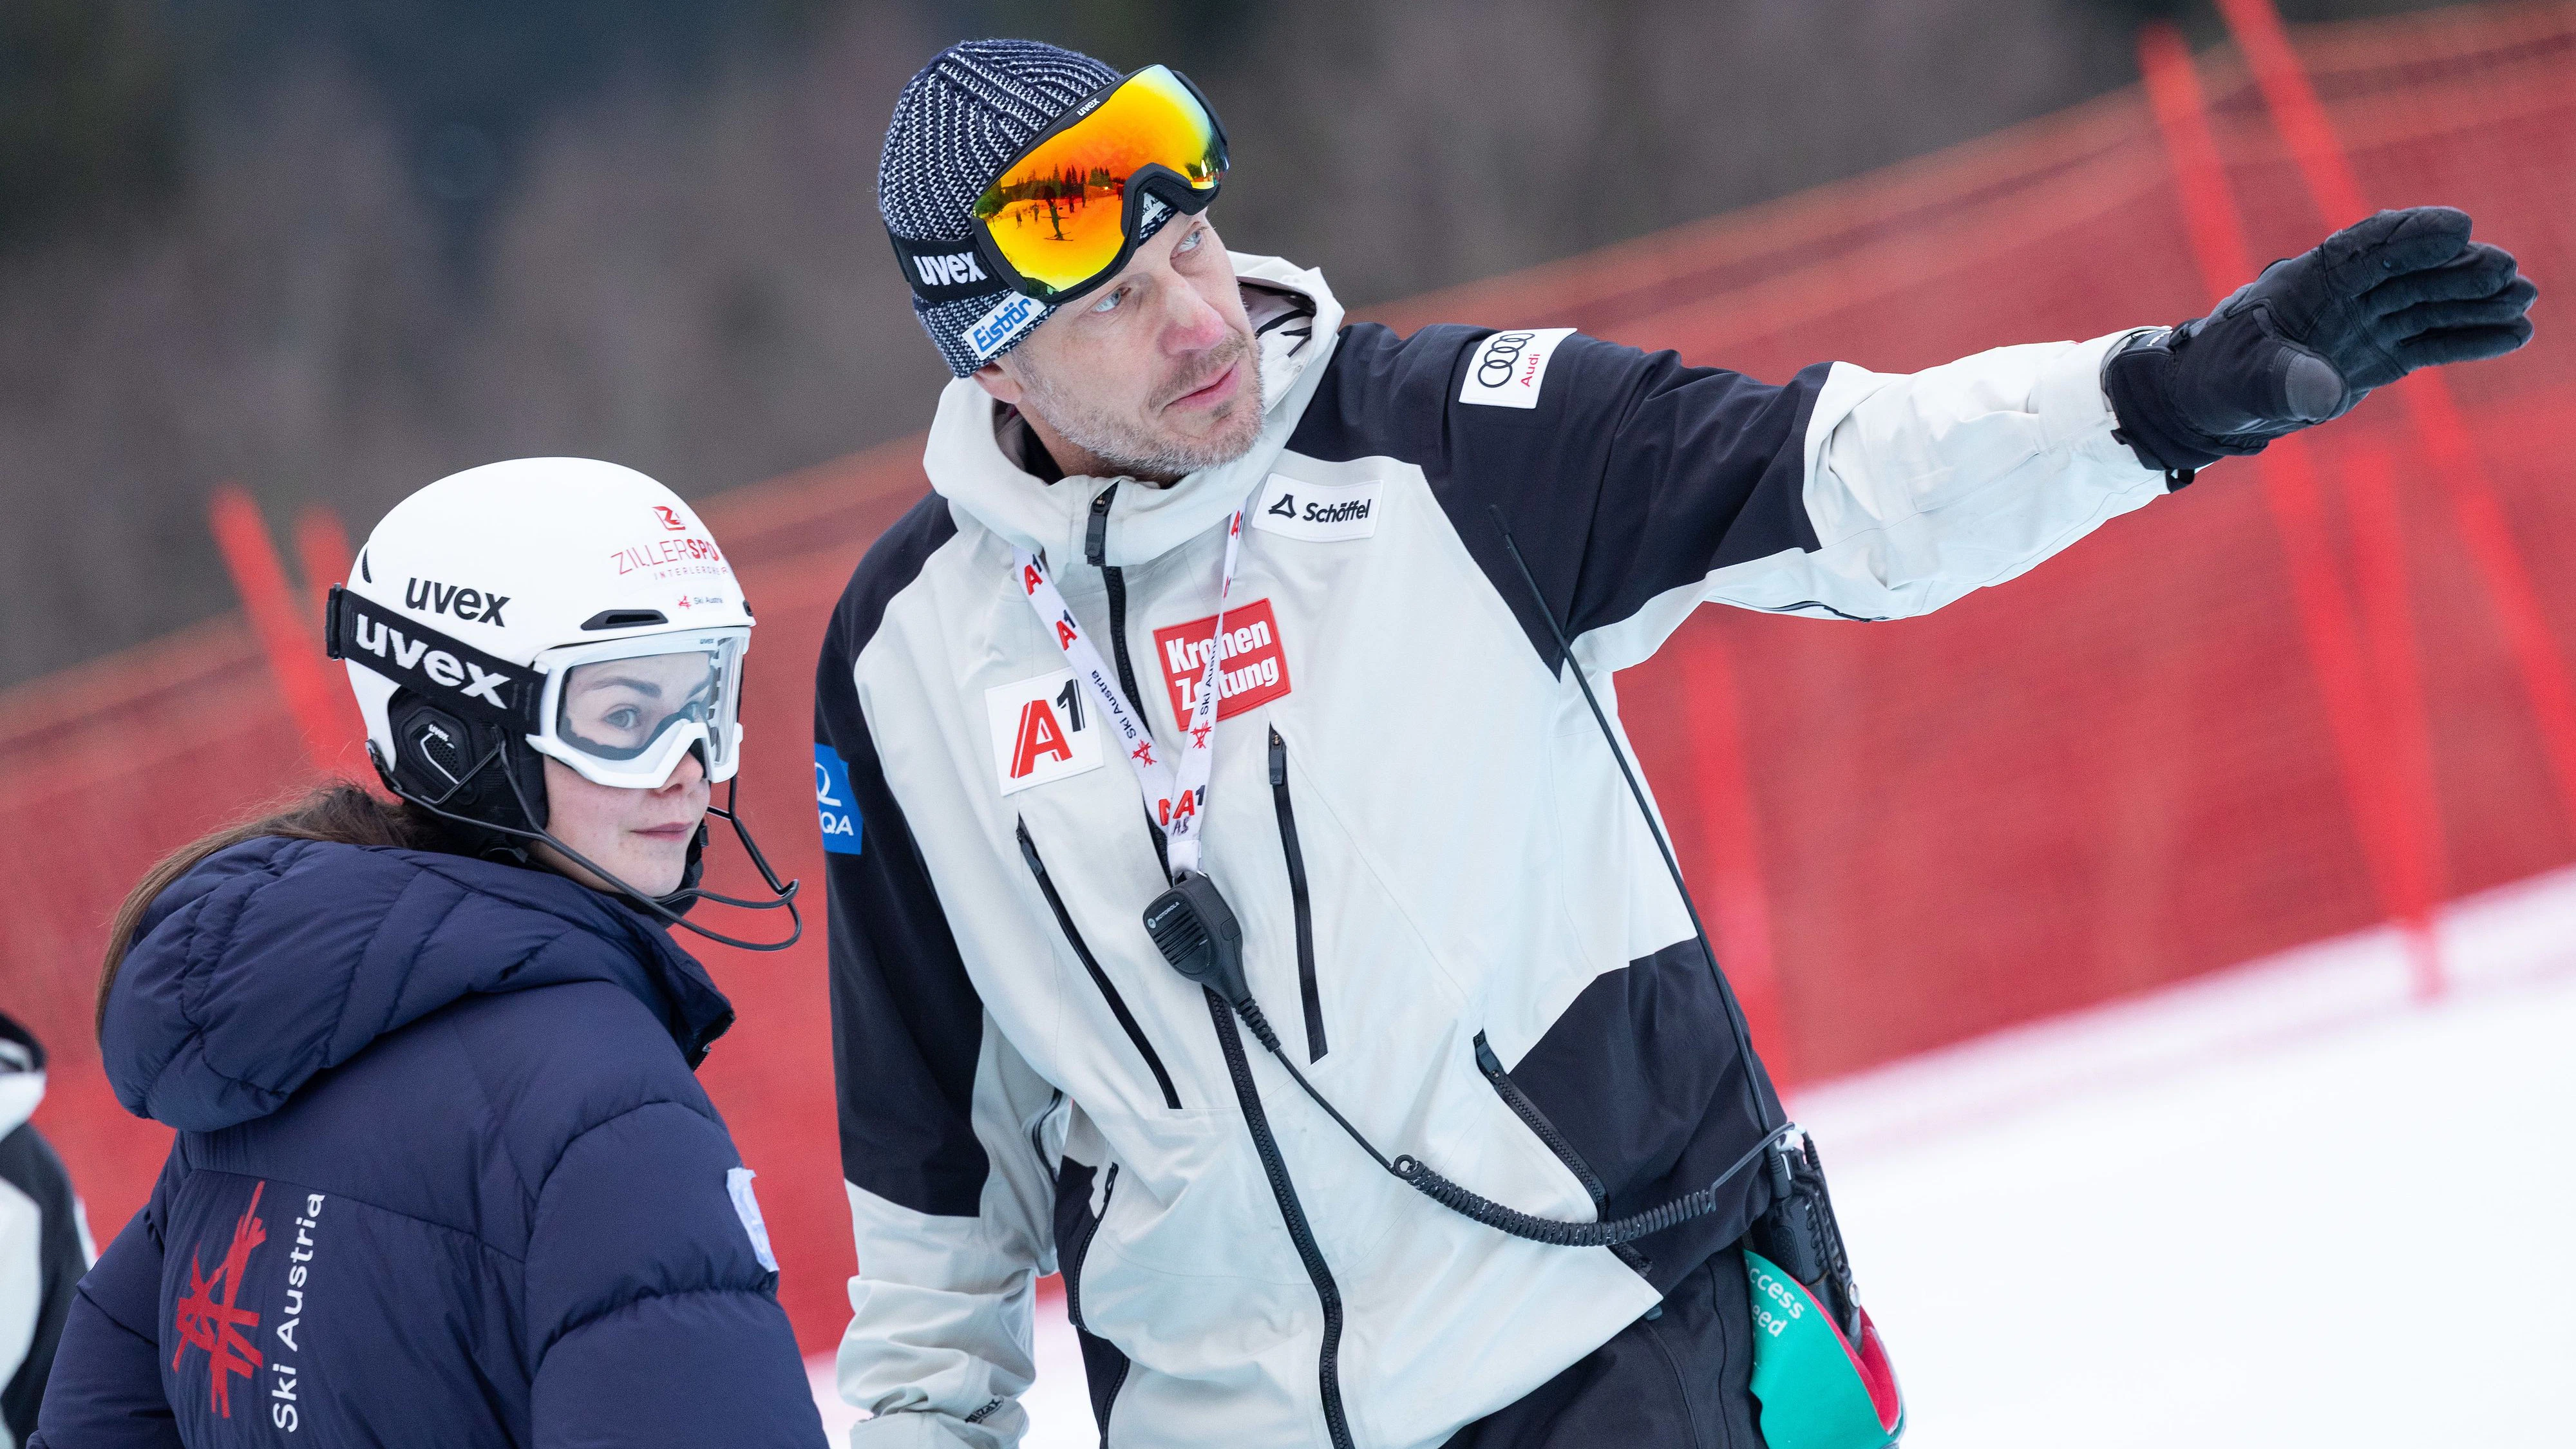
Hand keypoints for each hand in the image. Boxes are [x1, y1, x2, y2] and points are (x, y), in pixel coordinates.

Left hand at [2105, 206, 2536, 476]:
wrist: (2209, 404)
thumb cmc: (2215, 378)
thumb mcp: (2239, 380)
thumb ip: (2281, 381)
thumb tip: (2327, 391)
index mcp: (2307, 281)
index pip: (2366, 247)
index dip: (2410, 235)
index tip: (2457, 227)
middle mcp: (2343, 295)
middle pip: (2410, 273)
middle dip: (2458, 270)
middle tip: (2507, 273)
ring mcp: (2365, 323)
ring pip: (2428, 304)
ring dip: (2476, 302)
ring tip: (2523, 301)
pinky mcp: (2378, 356)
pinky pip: (2430, 342)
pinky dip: (2469, 339)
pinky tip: (2513, 334)